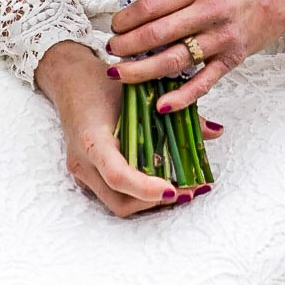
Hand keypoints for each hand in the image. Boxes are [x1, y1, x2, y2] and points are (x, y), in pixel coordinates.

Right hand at [36, 41, 222, 215]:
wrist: (70, 80)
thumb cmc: (103, 82)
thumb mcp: (140, 91)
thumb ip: (176, 113)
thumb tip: (215, 132)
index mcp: (93, 139)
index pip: (118, 175)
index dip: (146, 188)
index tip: (173, 189)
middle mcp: (84, 161)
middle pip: (119, 201)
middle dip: (154, 202)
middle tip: (188, 191)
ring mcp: (83, 171)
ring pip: (116, 203)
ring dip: (149, 202)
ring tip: (181, 189)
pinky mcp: (88, 174)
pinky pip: (113, 194)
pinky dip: (139, 194)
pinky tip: (162, 182)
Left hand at [105, 0, 284, 115]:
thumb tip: (139, 14)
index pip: (150, 6)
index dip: (125, 20)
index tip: (114, 26)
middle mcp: (208, 12)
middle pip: (156, 35)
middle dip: (126, 46)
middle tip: (111, 51)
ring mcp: (221, 38)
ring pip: (173, 61)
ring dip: (141, 71)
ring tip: (120, 73)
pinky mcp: (232, 59)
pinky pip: (203, 82)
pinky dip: (181, 96)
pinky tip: (160, 104)